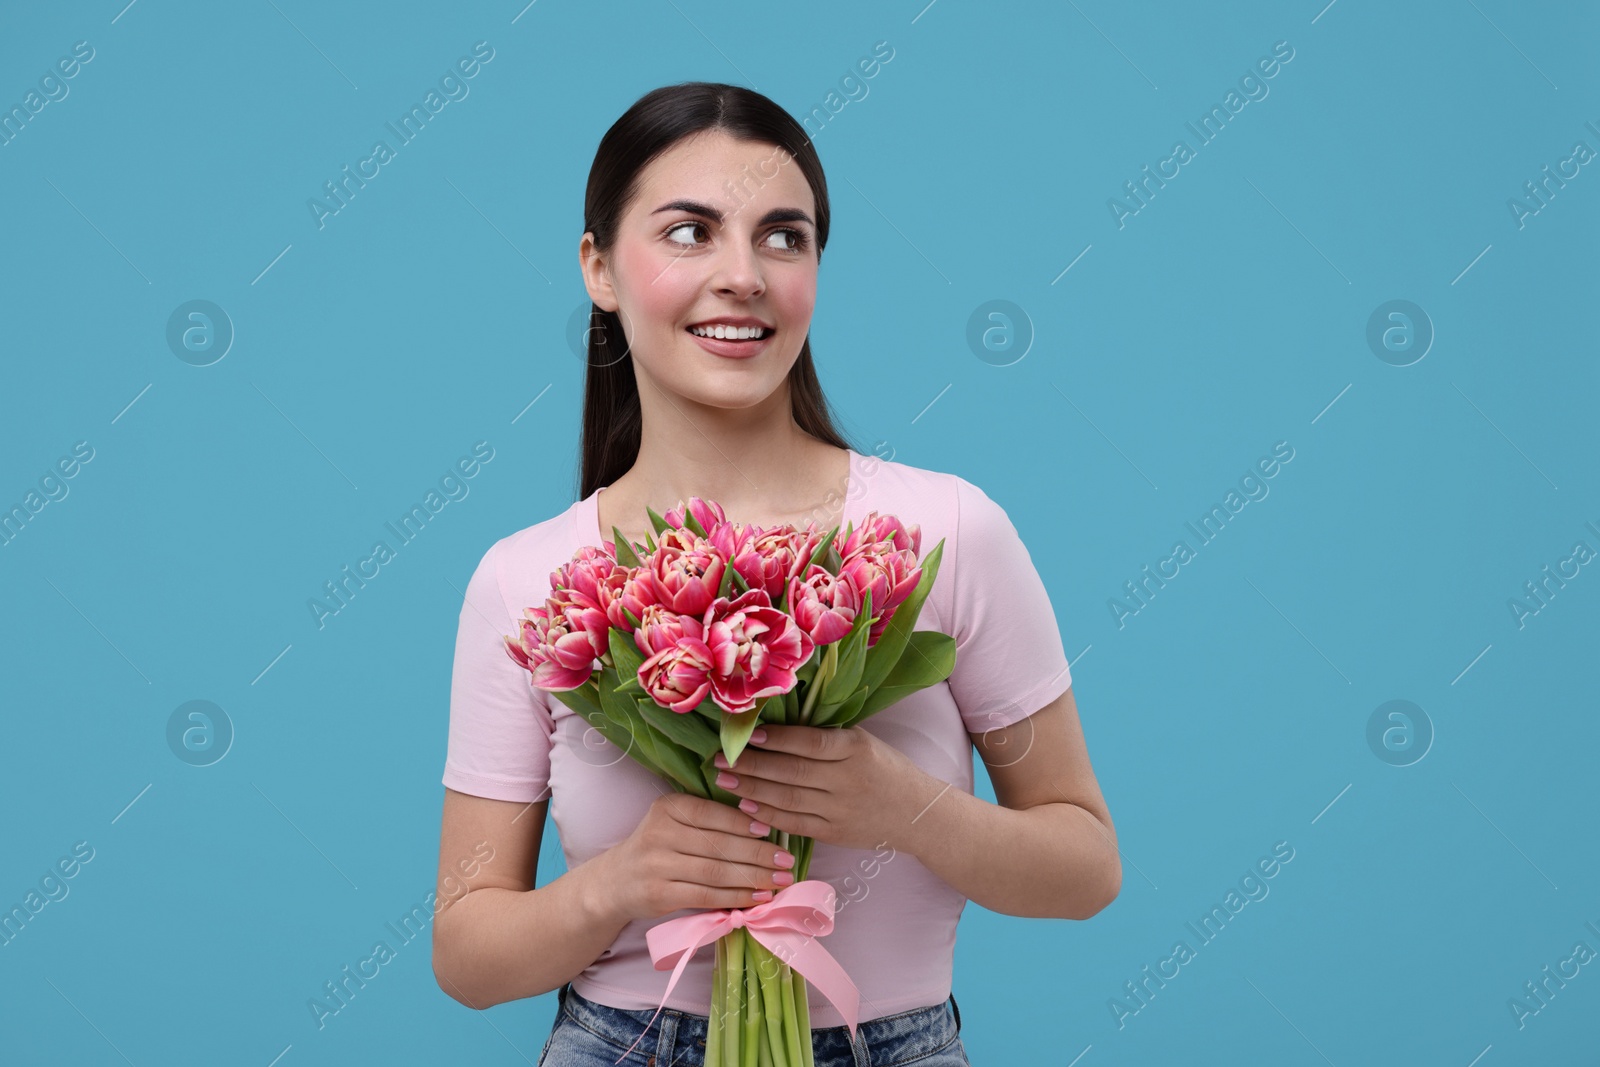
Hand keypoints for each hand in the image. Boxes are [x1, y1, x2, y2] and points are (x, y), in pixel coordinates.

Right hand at [597, 792, 797, 923]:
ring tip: (779, 881)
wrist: (614, 883)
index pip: (712, 813)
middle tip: (786, 861)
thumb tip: (762, 826)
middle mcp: (660, 833)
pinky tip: (757, 898)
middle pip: (718, 845)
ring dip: (753, 878)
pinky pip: (707, 896)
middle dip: (758, 854)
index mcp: (667, 807)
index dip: (744, 823)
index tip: (772, 830)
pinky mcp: (659, 895)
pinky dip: (736, 898)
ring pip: (716, 872)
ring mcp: (657, 865)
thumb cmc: (656, 848)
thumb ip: (708, 821)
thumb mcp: (673, 822)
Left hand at [712, 724, 935, 851]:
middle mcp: (848, 779)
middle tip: (719, 758)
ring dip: (752, 789)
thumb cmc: (886, 769)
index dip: (776, 739)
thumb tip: (775, 726)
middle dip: (751, 765)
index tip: (748, 735)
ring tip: (725, 779)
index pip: (809, 742)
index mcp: (856, 748)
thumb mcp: (864, 742)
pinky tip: (746, 806)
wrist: (917, 814)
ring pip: (788, 799)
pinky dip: (768, 816)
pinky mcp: (835, 834)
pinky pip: (795, 824)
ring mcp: (841, 809)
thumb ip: (827, 737)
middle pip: (791, 771)